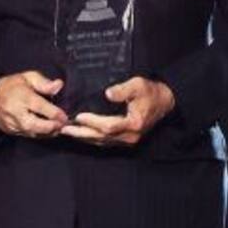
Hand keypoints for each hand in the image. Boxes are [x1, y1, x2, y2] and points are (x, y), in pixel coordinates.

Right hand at [0, 71, 67, 138]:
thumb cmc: (12, 86)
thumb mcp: (28, 77)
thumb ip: (44, 83)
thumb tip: (58, 85)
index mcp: (21, 96)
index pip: (41, 107)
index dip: (56, 113)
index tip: (65, 116)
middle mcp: (15, 111)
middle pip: (37, 124)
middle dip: (53, 126)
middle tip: (62, 124)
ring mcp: (12, 123)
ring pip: (33, 132)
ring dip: (48, 132)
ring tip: (56, 128)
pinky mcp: (10, 130)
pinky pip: (28, 135)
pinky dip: (39, 134)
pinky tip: (46, 130)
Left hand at [60, 77, 175, 146]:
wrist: (164, 102)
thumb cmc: (150, 92)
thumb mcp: (138, 85)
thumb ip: (123, 89)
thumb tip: (107, 93)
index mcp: (133, 123)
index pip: (108, 126)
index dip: (92, 122)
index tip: (78, 116)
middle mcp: (130, 135)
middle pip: (101, 137)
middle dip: (81, 133)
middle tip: (63, 128)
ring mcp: (128, 140)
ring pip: (102, 141)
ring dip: (83, 137)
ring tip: (67, 132)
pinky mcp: (126, 139)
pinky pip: (105, 142)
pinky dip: (91, 138)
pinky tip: (81, 134)